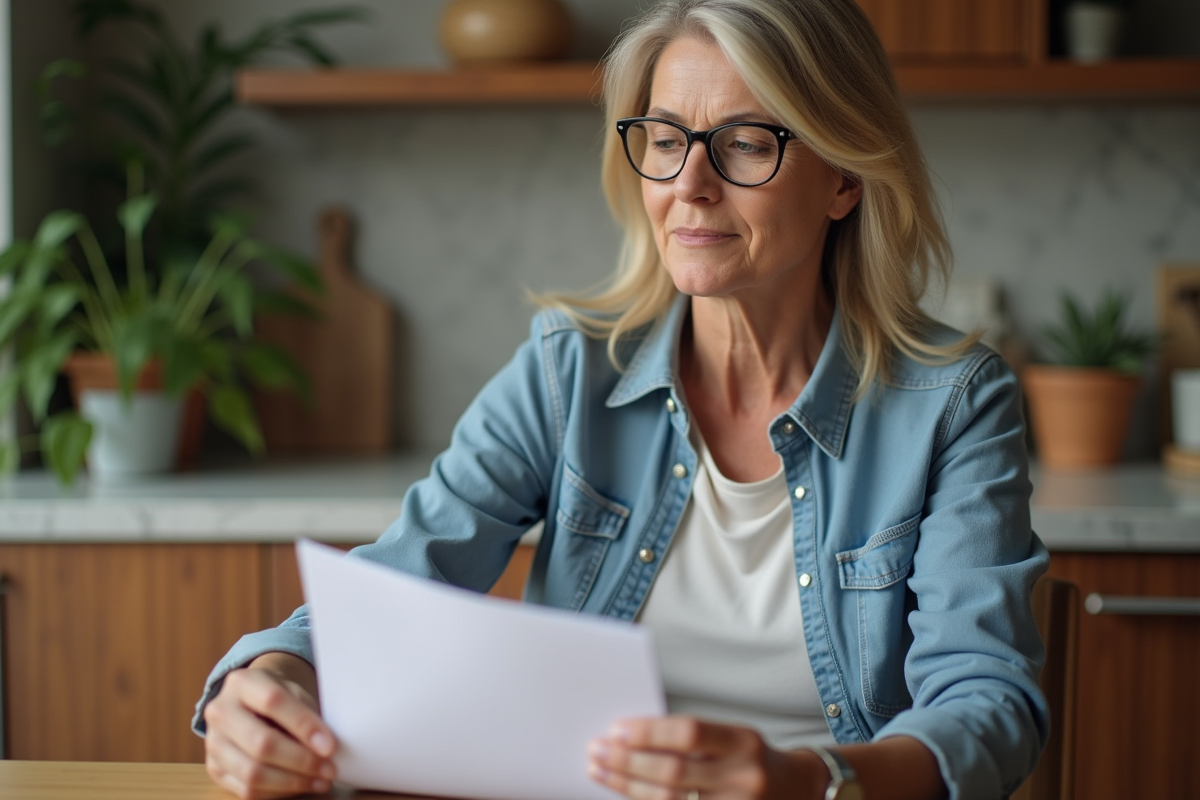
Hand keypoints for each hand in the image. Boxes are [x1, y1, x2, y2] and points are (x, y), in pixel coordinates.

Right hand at [203, 654, 336, 798]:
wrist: (249, 705)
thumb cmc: (278, 700)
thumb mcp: (294, 693)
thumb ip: (307, 716)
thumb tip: (326, 748)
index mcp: (242, 682)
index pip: (273, 701)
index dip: (303, 725)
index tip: (330, 745)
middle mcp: (220, 711)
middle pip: (261, 743)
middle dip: (301, 760)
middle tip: (329, 768)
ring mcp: (213, 742)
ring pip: (252, 773)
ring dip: (292, 781)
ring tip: (320, 780)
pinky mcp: (214, 768)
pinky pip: (247, 790)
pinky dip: (279, 792)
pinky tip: (301, 785)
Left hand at [586, 716, 825, 799]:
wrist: (796, 791)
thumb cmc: (750, 758)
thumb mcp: (731, 736)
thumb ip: (690, 737)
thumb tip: (631, 736)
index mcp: (743, 742)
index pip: (690, 732)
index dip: (650, 731)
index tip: (617, 729)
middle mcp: (743, 778)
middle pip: (674, 771)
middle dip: (628, 761)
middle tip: (597, 750)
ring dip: (628, 786)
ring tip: (601, 771)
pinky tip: (625, 794)